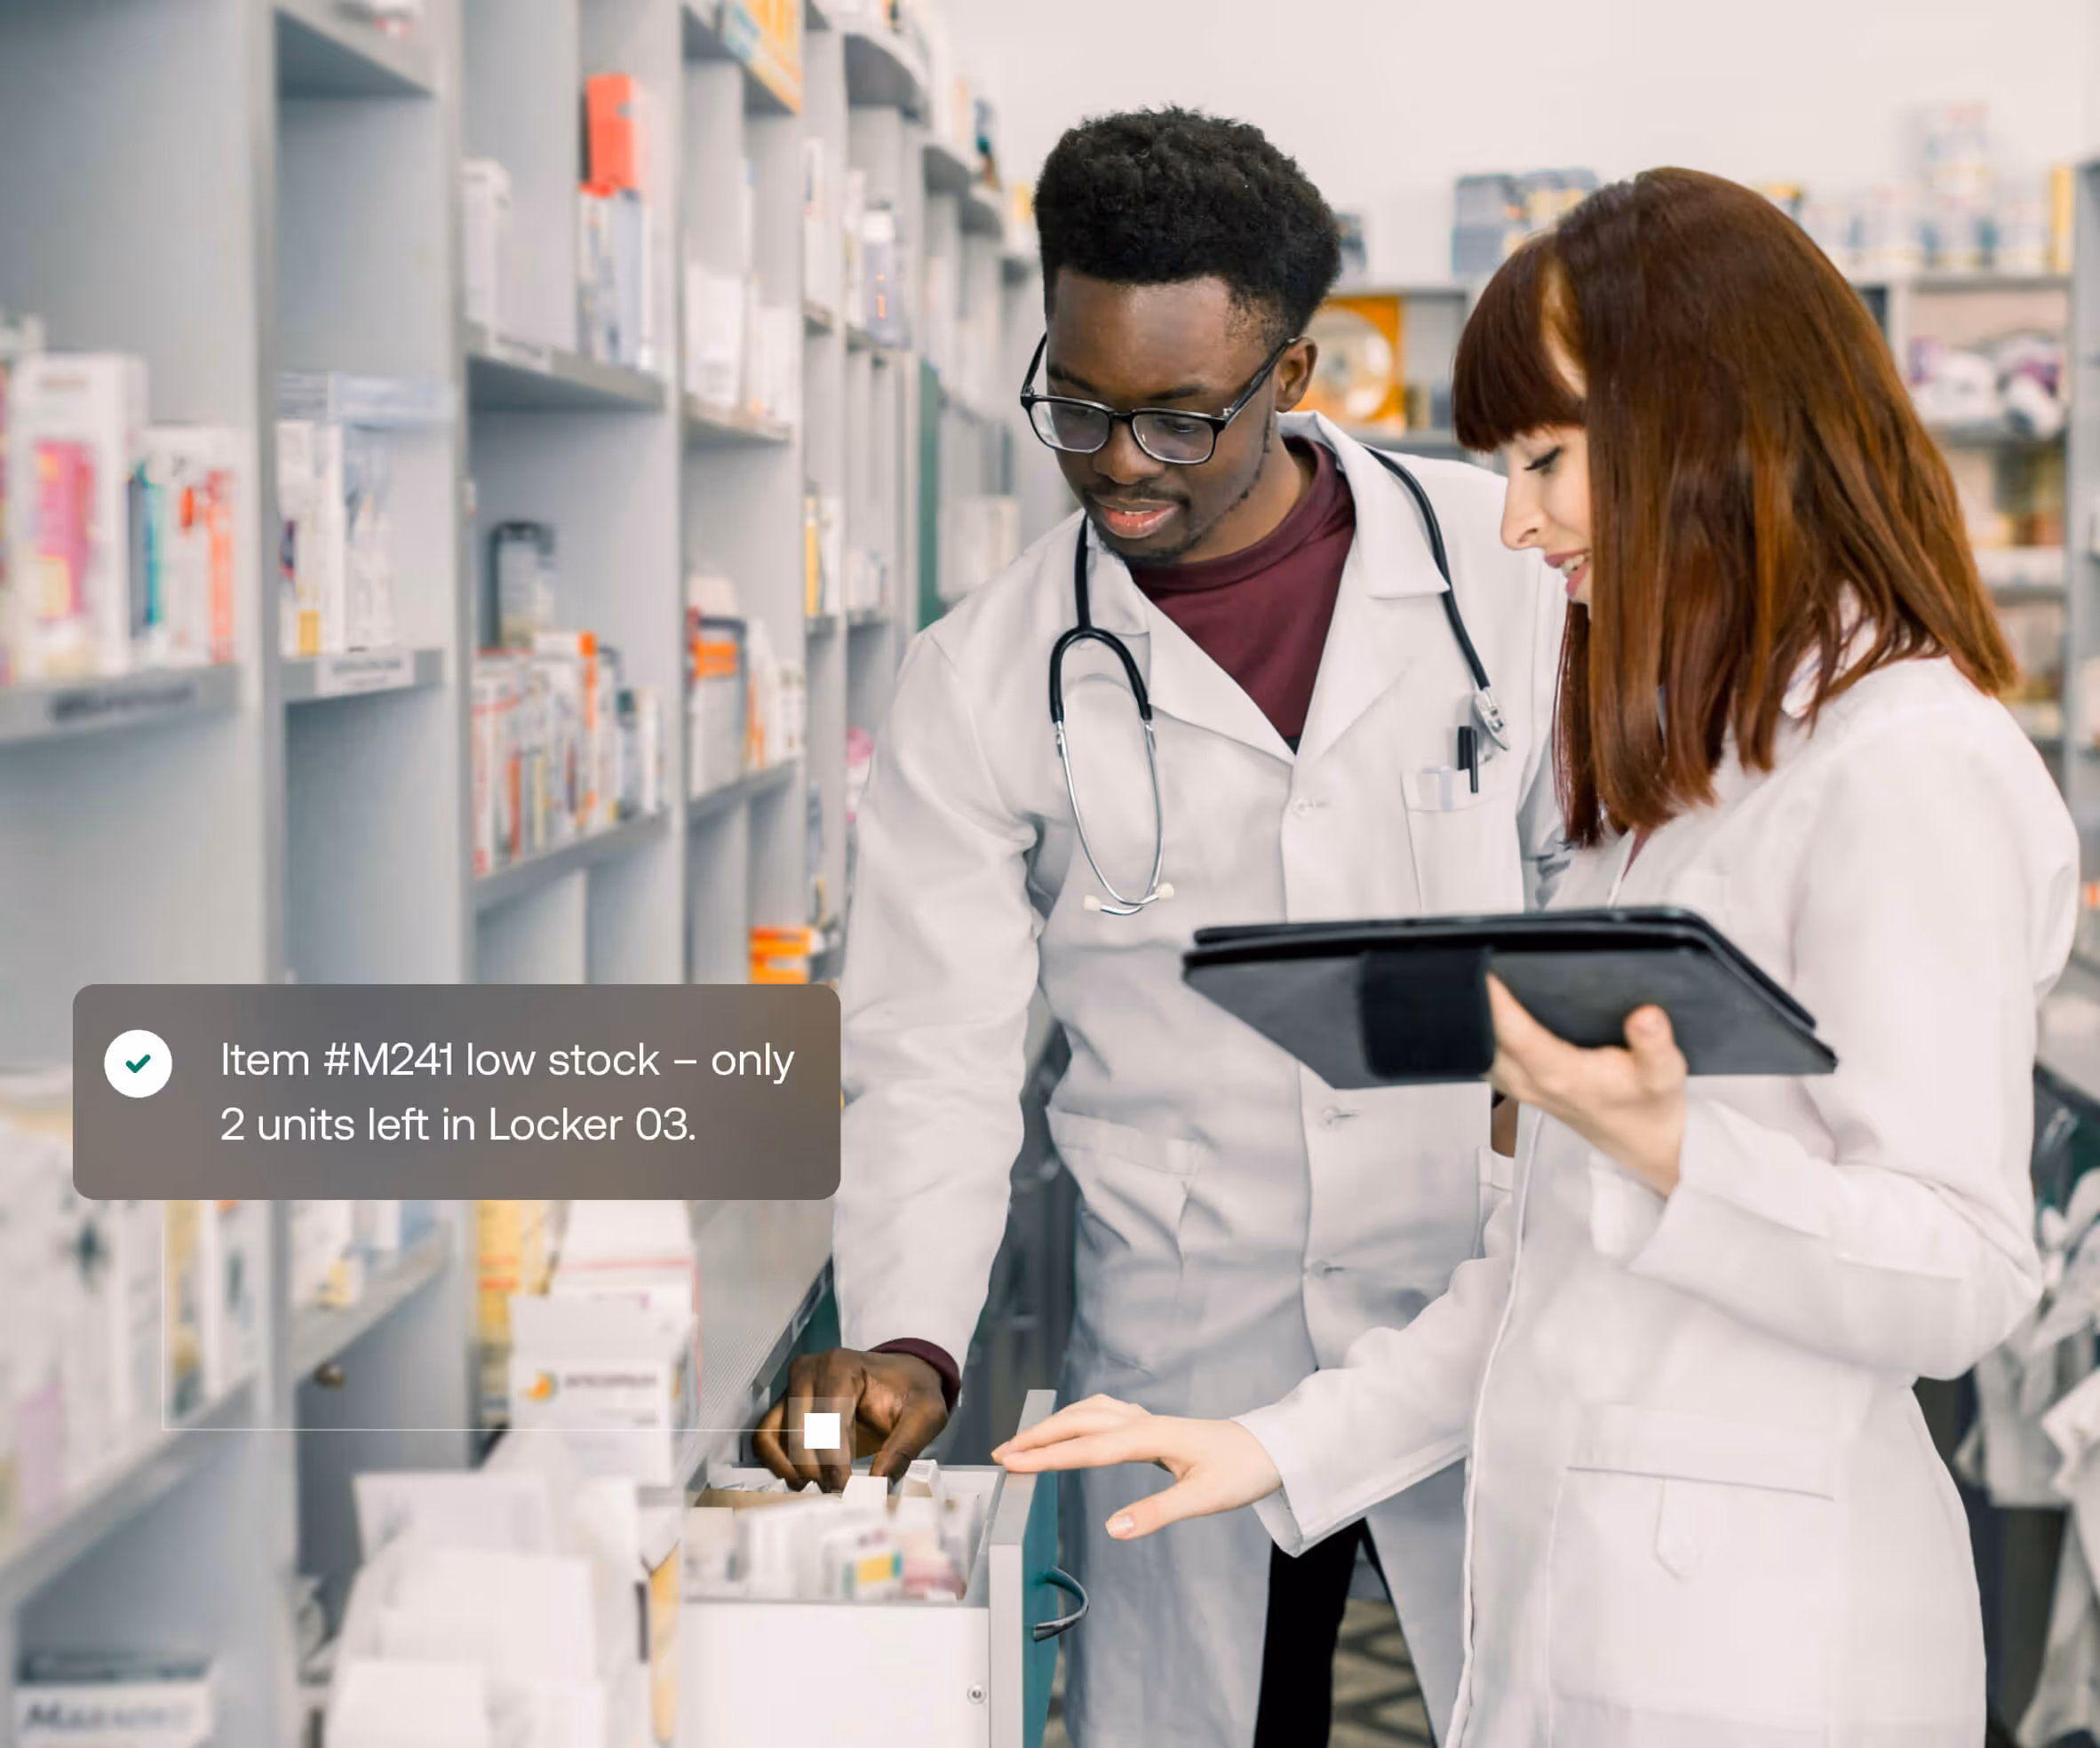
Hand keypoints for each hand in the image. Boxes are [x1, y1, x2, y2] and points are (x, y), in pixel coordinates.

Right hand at [753, 1349, 949, 1492]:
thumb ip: (904, 1448)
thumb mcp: (926, 1415)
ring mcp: (793, 1386)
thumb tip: (877, 1483)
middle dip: (817, 1470)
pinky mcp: (786, 1404)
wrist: (903, 1376)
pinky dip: (778, 1462)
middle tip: (838, 1493)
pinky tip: (803, 1480)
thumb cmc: (912, 1391)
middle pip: (799, 1432)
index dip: (834, 1462)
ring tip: (819, 1487)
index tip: (848, 1490)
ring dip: (792, 1469)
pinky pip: (767, 1437)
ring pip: (774, 1436)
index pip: (827, 1421)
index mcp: (842, 1366)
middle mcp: (809, 1371)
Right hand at [992, 1395, 1281, 1540]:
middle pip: (1079, 1422)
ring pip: (1089, 1413)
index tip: (1013, 1463)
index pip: (1088, 1448)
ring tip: (1025, 1443)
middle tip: (1002, 1454)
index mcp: (1152, 1437)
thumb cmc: (1243, 1470)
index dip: (1047, 1457)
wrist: (1273, 1448)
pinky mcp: (1153, 1427)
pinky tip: (1072, 1431)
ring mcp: (1148, 1421)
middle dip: (1039, 1436)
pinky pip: (1103, 1415)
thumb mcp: (1204, 1498)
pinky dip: (1076, 1420)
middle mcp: (1144, 1422)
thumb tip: (1112, 1530)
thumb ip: (1156, 1513)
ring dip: (1055, 1425)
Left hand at [1486, 974, 1687, 1195]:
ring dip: (1473, 1014)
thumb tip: (1646, 1016)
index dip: (1496, 1000)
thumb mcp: (1663, 1073)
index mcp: (1562, 1075)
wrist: (1643, 1141)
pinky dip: (1480, 1031)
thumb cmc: (1649, 1105)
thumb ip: (1655, 1043)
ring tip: (1476, 975)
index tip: (1485, 965)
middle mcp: (1532, 1081)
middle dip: (1476, 998)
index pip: (1515, 1034)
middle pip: (1485, 1036)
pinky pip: (1485, 1054)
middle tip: (1477, 957)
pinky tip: (1484, 1007)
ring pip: (1479, 1046)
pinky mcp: (1518, 1084)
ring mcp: (1520, 1085)